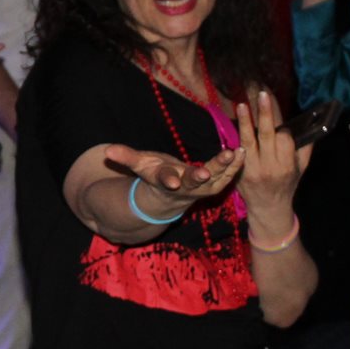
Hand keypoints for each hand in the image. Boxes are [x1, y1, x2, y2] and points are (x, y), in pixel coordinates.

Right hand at [103, 142, 243, 218]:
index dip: (168, 180)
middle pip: (193, 182)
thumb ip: (126, 157)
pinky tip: (242, 151)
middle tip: (206, 173)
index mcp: (165, 182)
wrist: (170, 198)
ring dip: (224, 168)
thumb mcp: (140, 166)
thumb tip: (107, 150)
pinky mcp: (214, 186)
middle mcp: (185, 188)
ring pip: (215, 180)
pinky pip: (227, 177)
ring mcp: (201, 189)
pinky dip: (235, 166)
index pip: (165, 181)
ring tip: (233, 152)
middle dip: (199, 177)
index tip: (171, 181)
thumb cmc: (154, 176)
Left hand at [231, 88, 307, 228]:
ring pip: (249, 141)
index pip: (284, 139)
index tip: (281, 125)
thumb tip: (313, 126)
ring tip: (243, 105)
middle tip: (262, 94)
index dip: (282, 128)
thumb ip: (306, 149)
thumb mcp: (301, 169)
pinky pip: (238, 151)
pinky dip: (238, 136)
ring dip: (246, 121)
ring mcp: (253, 170)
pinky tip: (236, 123)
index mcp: (287, 165)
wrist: (267, 207)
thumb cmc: (287, 184)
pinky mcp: (239, 172)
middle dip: (265, 114)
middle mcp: (270, 167)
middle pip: (267, 135)